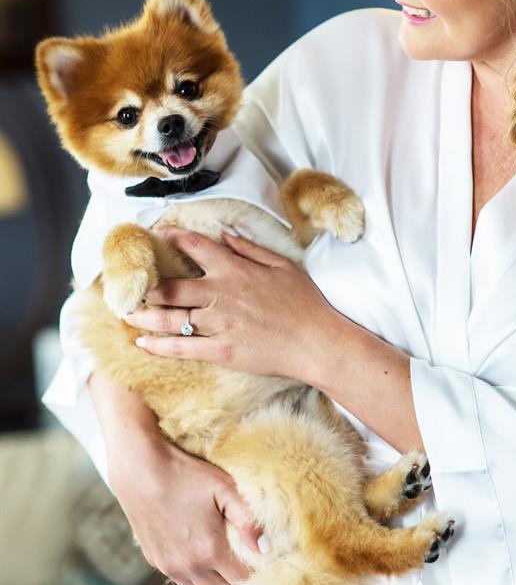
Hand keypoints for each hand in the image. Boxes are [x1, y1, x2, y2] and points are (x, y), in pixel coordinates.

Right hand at [110, 428, 261, 584]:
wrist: (139, 470)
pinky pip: (180, 577)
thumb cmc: (185, 475)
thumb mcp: (224, 489)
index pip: (241, 581)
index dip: (254, 572)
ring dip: (213, 580)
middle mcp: (188, 566)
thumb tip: (266, 548)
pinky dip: (192, 572)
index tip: (258, 558)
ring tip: (220, 555)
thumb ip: (248, 521)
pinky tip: (195, 548)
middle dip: (235, 581)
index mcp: (209, 551)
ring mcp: (168, 565)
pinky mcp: (154, 559)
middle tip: (242, 558)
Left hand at [124, 229, 336, 379]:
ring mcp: (219, 323)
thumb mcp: (282, 265)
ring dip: (143, 315)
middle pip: (170, 286)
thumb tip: (226, 234)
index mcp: (235, 269)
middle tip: (129, 285)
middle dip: (146, 285)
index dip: (172, 238)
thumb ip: (250, 249)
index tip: (157, 234)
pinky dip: (159, 346)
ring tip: (127, 313)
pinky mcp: (222, 350)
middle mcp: (221, 293)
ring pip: (170, 318)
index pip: (194, 247)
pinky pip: (182, 348)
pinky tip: (143, 343)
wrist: (318, 342)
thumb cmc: (305, 302)